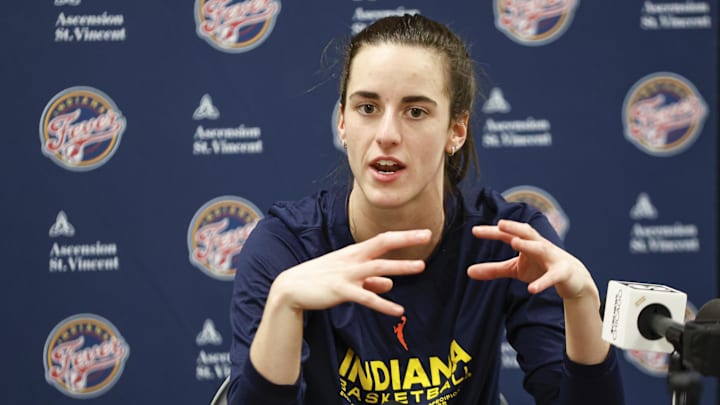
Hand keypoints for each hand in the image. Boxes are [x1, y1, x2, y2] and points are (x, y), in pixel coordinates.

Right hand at [270, 229, 429, 316]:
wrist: (291, 289)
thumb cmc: (320, 281)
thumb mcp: (347, 277)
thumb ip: (370, 281)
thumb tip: (390, 284)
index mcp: (353, 253)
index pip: (382, 239)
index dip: (403, 235)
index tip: (423, 232)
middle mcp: (352, 259)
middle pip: (382, 245)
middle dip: (405, 239)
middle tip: (427, 234)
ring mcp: (346, 274)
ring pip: (378, 267)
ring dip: (400, 267)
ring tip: (421, 267)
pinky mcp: (340, 291)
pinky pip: (366, 298)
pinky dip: (383, 304)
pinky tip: (399, 310)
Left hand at [467, 219, 596, 299]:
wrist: (573, 279)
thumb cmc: (540, 268)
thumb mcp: (515, 269)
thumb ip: (493, 269)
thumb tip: (468, 272)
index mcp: (526, 243)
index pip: (507, 235)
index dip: (492, 232)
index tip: (474, 231)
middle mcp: (539, 245)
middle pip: (526, 233)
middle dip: (514, 227)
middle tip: (500, 223)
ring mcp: (553, 257)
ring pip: (541, 248)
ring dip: (529, 245)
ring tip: (515, 243)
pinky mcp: (563, 273)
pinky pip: (552, 276)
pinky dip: (543, 282)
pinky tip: (531, 290)